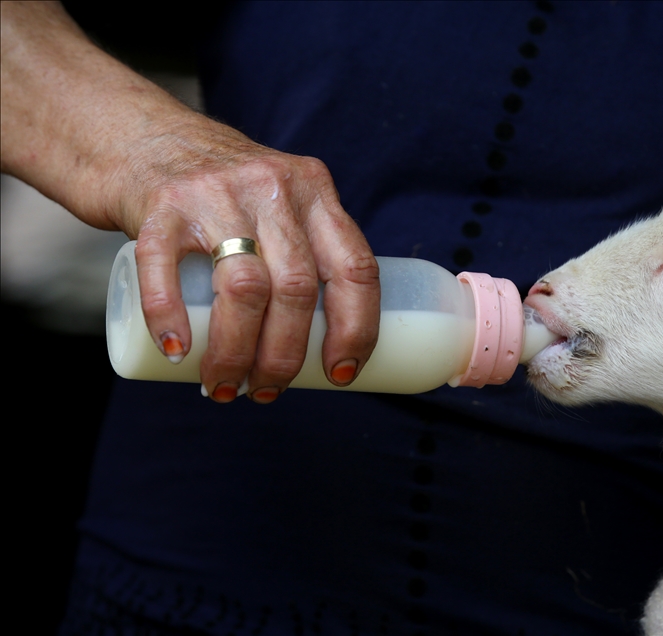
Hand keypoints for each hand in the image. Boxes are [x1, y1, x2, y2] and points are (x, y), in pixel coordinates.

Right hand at [1, 2, 379, 401]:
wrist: (141, 135)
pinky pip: (165, 266)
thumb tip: (328, 343)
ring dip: (236, 352)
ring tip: (224, 387)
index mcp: (315, 191)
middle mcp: (272, 186)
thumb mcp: (280, 199)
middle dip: (285, 356)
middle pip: (297, 288)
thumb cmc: (224, 191)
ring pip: (244, 286)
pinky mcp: (160, 202)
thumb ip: (308, 246)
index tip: (341, 373)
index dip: (356, 329)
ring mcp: (216, 191)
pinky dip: (169, 316)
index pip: (355, 267)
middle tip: (267, 391)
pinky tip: (174, 352)